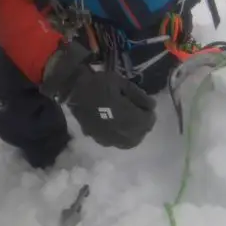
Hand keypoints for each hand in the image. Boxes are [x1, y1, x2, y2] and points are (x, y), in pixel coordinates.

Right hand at [40, 42, 155, 148]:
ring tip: (131, 122)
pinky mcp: (97, 138)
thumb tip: (152, 107)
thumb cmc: (99, 83)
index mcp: (127, 118)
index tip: (147, 106)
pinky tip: (118, 128)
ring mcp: (107, 137)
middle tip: (140, 114)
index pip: (147, 122)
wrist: (73, 89)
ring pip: (128, 142)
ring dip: (133, 134)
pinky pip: (115, 142)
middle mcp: (118, 132)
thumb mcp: (122, 83)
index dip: (150, 115)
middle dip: (143, 125)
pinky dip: (120, 137)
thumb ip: (139, 96)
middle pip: (139, 135)